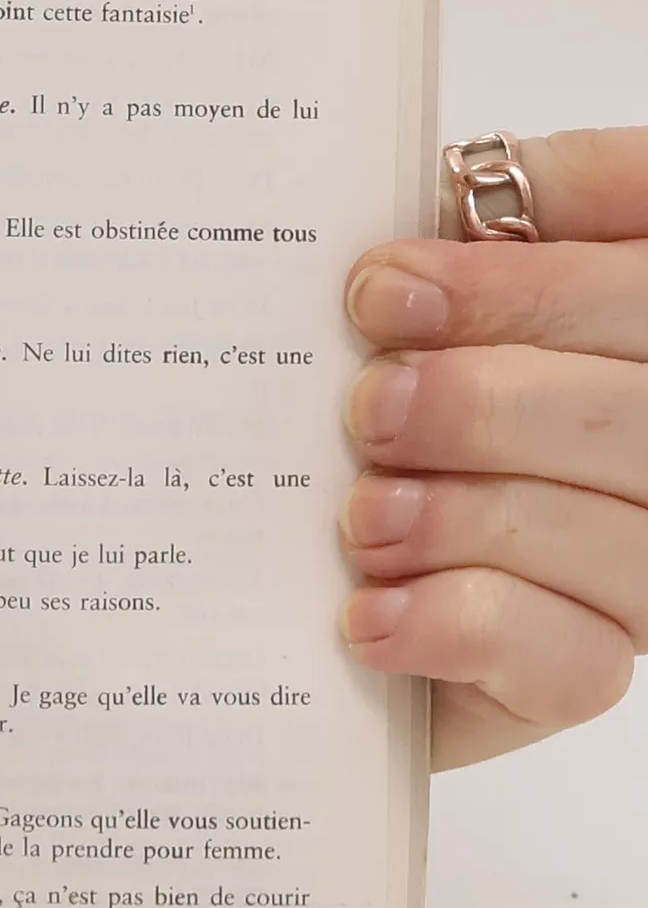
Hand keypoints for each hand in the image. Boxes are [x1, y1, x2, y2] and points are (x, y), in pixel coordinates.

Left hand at [342, 128, 647, 768]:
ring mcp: (641, 566)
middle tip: (367, 408)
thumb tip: (408, 233)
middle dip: (486, 397)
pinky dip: (452, 623)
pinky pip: (560, 653)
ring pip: (608, 529)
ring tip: (360, 517)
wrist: (294, 612)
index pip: (638, 247)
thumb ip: (440, 264)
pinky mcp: (583, 675)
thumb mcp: (392, 332)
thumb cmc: (364, 441)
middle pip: (638, 403)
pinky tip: (368, 614)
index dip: (525, 270)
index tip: (384, 285)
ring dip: (463, 514)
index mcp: (625, 325)